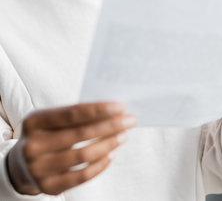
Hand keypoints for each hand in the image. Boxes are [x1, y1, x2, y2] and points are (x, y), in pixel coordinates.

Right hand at [6, 102, 135, 195]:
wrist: (19, 165)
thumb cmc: (45, 134)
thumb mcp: (50, 119)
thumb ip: (74, 114)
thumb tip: (111, 111)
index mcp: (34, 122)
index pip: (72, 113)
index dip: (98, 109)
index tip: (120, 106)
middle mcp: (33, 145)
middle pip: (80, 134)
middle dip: (110, 125)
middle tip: (129, 120)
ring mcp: (39, 168)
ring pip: (83, 156)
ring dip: (108, 144)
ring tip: (123, 136)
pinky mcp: (48, 186)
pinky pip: (81, 176)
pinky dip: (99, 165)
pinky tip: (111, 155)